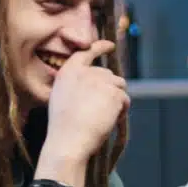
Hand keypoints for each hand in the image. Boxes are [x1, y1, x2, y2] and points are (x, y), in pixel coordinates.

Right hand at [48, 40, 127, 159]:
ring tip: (104, 116)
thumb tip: (99, 85)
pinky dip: (121, 110)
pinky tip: (109, 120)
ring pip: (119, 86)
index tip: (110, 46)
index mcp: (68, 72)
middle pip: (108, 74)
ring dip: (117, 100)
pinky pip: (125, 99)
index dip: (100, 47)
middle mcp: (85, 72)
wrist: (69, 140)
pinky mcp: (114, 92)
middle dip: (110, 89)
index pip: (86, 52)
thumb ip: (77, 86)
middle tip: (100, 110)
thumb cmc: (64, 127)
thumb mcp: (61, 97)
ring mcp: (101, 80)